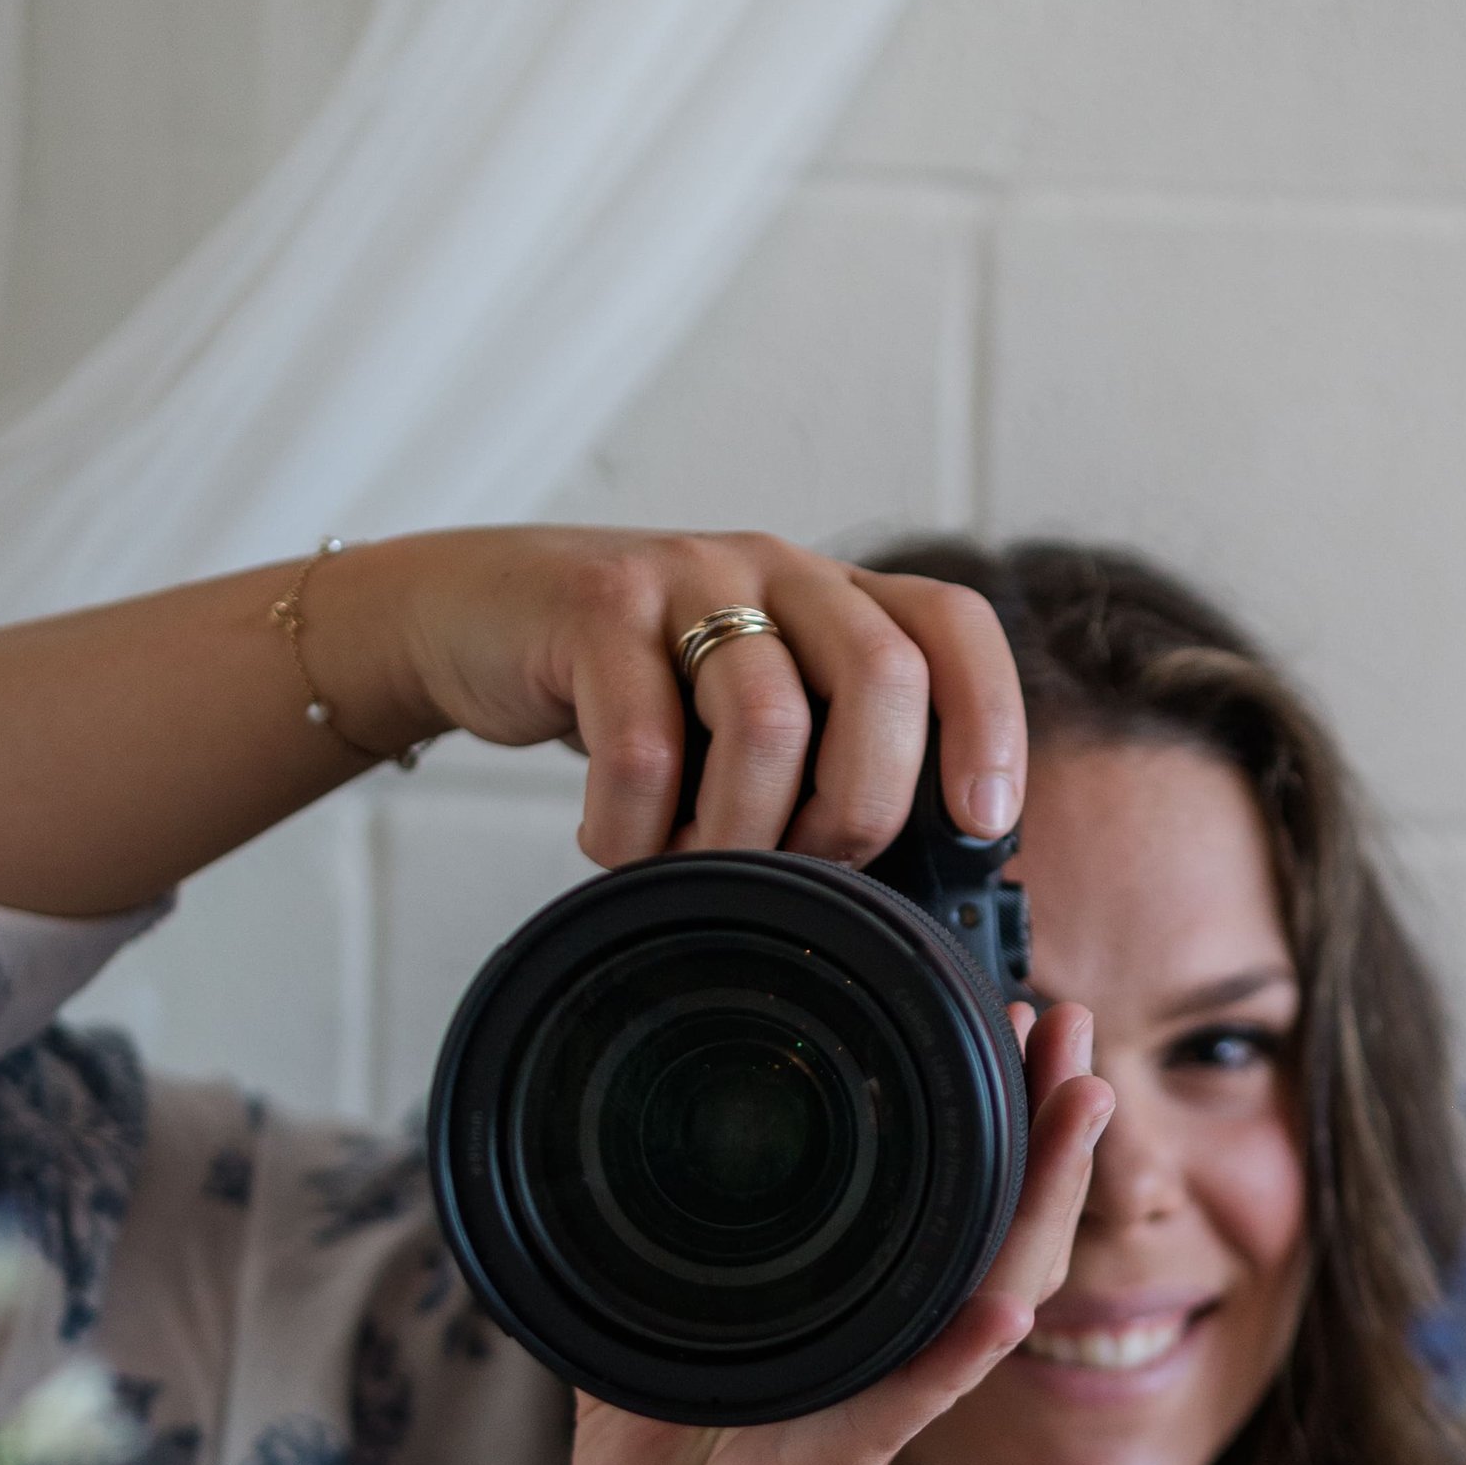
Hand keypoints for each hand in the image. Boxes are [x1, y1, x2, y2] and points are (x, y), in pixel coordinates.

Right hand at [312, 524, 1022, 860]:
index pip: (954, 628)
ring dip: (737, 836)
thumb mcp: (745, 713)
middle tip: (807, 872)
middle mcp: (779, 568)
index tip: (985, 825)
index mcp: (838, 597)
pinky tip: (614, 844)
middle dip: (861, 807)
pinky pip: (642, 749)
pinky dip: (633, 832)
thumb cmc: (637, 690)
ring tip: (693, 868)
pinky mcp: (597, 606)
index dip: (990, 722)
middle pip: (882, 679)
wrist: (476, 616)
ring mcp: (689, 577)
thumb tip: (912, 896)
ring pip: (765, 722)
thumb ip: (821, 761)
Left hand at [568, 1001, 1110, 1464]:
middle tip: (1070, 1021)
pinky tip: (1006, 1310)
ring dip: (1038, 1200)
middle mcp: (876, 1388)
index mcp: (846, 1360)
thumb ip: (654, 1319)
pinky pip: (896, 1416)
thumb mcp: (647, 1402)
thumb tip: (606, 1225)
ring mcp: (857, 1438)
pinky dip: (952, 1360)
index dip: (989, 1135)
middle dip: (1041, 1128)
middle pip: (994, 1239)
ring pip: (978, 1301)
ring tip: (1081, 1102)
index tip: (1008, 1031)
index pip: (944, 1230)